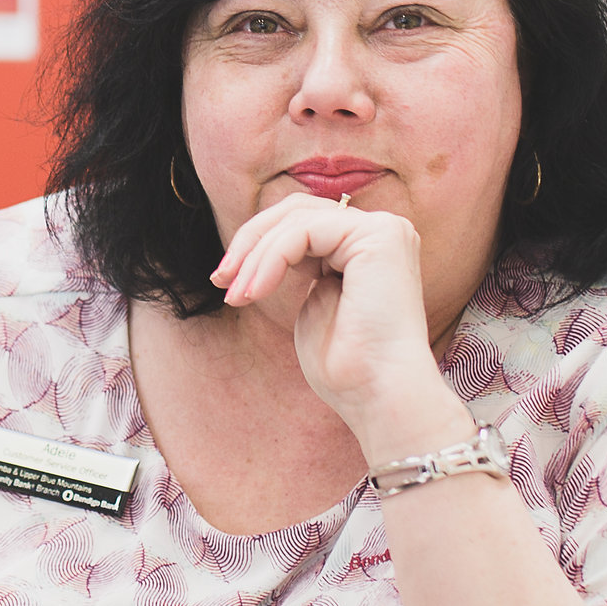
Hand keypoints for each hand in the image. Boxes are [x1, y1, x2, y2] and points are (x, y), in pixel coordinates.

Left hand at [210, 191, 468, 450]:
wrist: (378, 396)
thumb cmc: (346, 367)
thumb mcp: (315, 303)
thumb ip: (303, 267)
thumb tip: (268, 244)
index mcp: (369, 246)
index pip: (302, 221)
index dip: (258, 245)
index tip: (225, 282)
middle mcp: (383, 230)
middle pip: (297, 209)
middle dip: (251, 242)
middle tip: (221, 280)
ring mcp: (385, 230)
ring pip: (296, 218)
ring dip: (256, 257)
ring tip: (236, 296)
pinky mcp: (380, 236)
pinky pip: (304, 231)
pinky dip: (271, 259)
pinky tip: (255, 292)